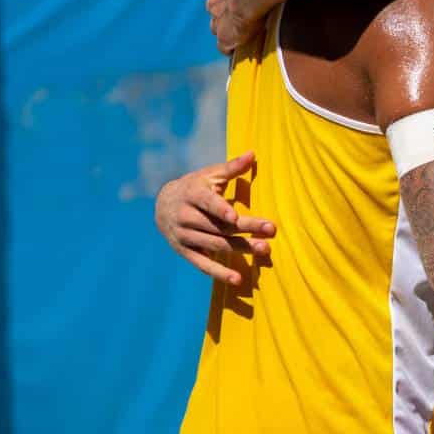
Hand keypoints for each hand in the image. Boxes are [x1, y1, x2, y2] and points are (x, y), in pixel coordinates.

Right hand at [154, 152, 276, 285]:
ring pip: (215, 245)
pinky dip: (220, 273)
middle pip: (219, 226)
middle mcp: (185, 216)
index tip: (236, 217)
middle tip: (271, 230)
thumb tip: (253, 153)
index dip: (221, 210)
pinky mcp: (184, 251)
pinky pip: (203, 265)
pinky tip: (238, 279)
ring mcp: (184, 236)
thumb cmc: (195, 186)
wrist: (162, 205)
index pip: (208, 203)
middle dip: (246, 229)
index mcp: (192, 194)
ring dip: (241, 249)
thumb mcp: (210, 175)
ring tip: (265, 249)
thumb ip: (232, 168)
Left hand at [195, 0, 257, 54]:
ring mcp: (221, 16)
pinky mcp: (228, 33)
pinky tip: (229, 53)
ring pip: (214, 24)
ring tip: (222, 33)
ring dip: (218, 26)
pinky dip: (227, 47)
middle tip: (211, 7)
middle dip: (212, 4)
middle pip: (210, 2)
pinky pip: (225, 44)